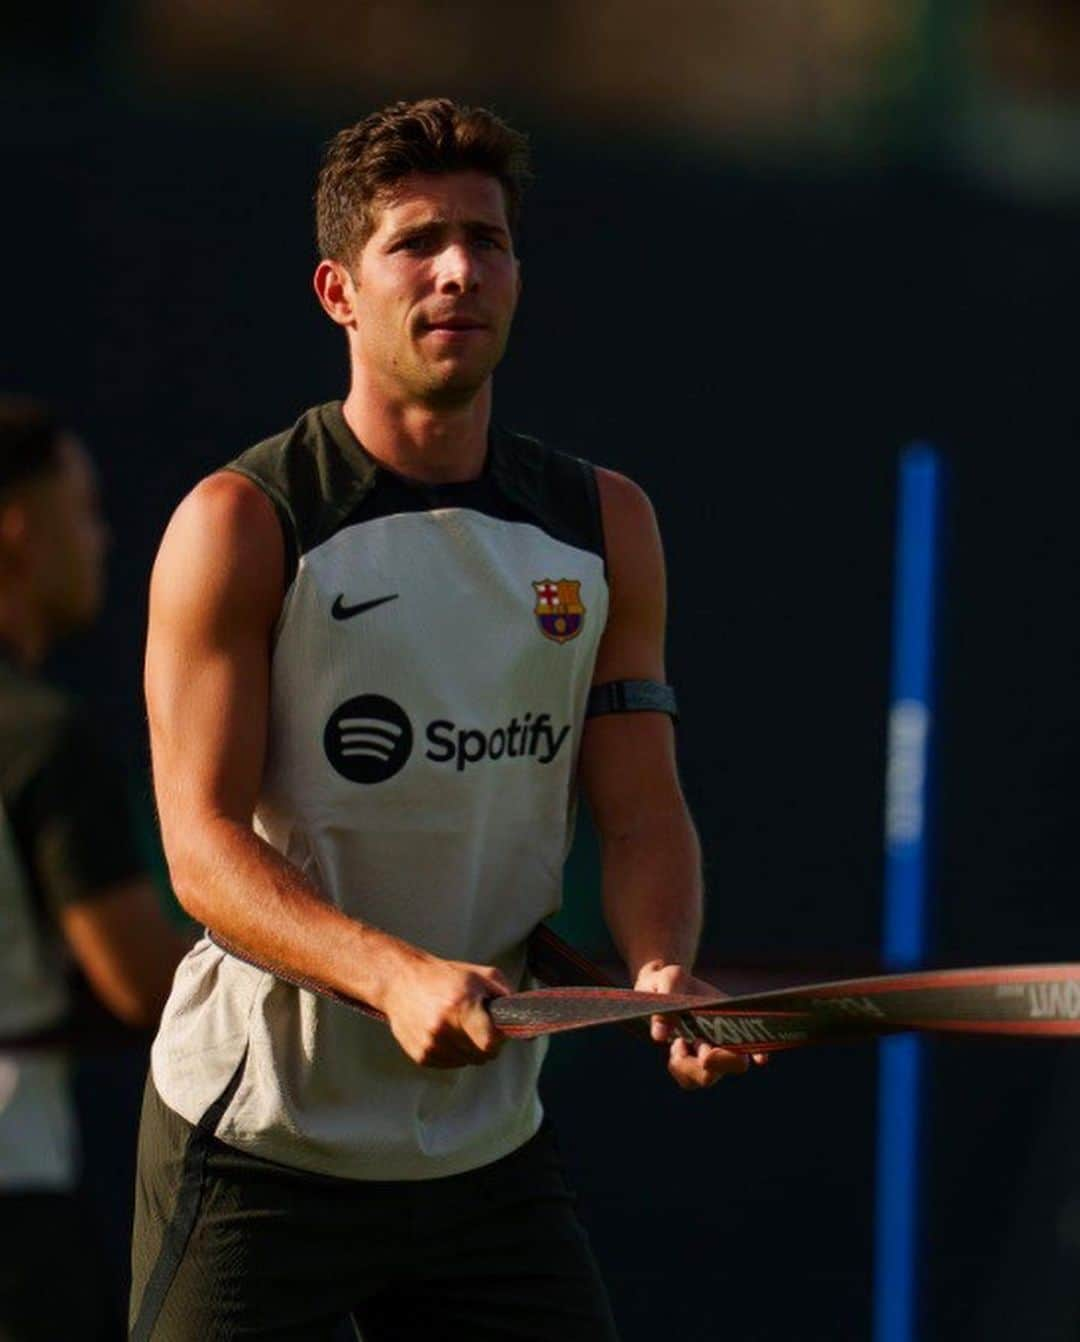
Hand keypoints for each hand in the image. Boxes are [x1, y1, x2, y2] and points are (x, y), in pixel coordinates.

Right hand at [381, 954, 512, 1067]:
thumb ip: (508, 996)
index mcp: (461, 1005)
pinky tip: (443, 1031)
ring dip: (469, 1048)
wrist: (400, 981)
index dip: (499, 1038)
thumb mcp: (481, 975)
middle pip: (482, 1056)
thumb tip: (529, 1025)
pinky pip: (450, 1064)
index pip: (491, 1043)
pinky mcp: (420, 1055)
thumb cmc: (446, 976)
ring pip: (467, 1062)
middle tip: (478, 1024)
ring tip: (458, 1024)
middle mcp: (444, 1028)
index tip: (496, 1028)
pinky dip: (453, 1052)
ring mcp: (430, 1044)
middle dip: (487, 1043)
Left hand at [633, 961, 766, 1090]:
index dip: (759, 1050)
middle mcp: (723, 1039)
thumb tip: (659, 1036)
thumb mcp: (668, 977)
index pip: (751, 1036)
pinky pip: (688, 1079)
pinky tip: (675, 1046)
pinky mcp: (687, 1062)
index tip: (760, 1058)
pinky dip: (679, 1067)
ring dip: (692, 1065)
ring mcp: (706, 1053)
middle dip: (720, 1061)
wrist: (656, 987)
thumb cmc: (671, 980)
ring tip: (679, 1042)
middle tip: (700, 1046)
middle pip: (735, 1065)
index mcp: (728, 1016)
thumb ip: (668, 994)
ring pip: (707, 1078)